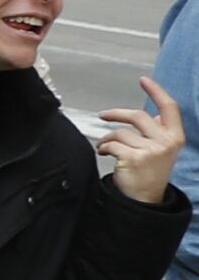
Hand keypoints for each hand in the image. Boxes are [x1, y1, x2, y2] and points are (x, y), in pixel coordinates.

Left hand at [93, 77, 184, 202]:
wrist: (145, 199)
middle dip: (116, 113)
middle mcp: (166, 142)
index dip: (156, 91)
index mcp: (175, 136)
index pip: (169, 107)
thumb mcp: (163, 150)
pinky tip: (105, 153)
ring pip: (121, 132)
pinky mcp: (133, 158)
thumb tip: (155, 115)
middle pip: (138, 116)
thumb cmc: (151, 173)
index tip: (144, 80)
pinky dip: (104, 147)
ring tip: (105, 145)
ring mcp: (150, 150)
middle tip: (103, 115)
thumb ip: (160, 132)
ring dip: (107, 137)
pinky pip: (112, 144)